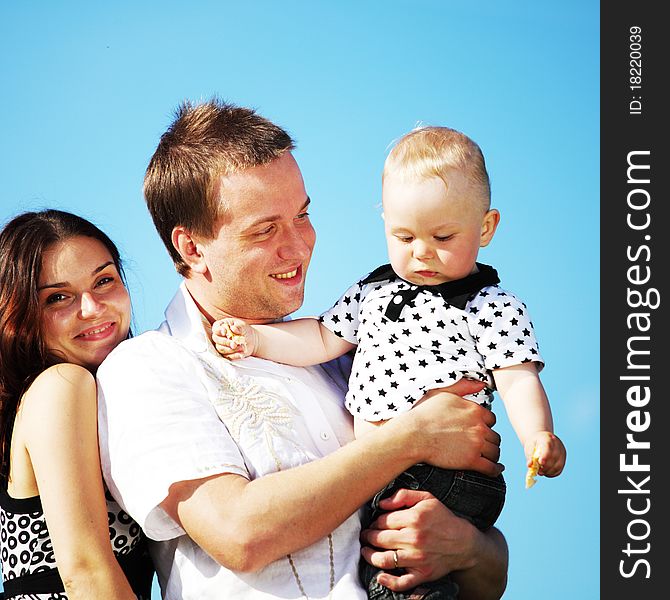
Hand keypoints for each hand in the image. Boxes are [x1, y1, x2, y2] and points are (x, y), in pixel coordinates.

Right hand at [211, 318, 254, 359]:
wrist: (251, 339)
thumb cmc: (244, 330)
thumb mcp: (243, 326)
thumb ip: (238, 327)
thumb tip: (233, 328)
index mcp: (221, 326)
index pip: (216, 328)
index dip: (219, 330)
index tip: (225, 332)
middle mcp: (219, 336)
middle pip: (216, 339)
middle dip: (225, 342)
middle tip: (234, 344)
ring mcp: (221, 345)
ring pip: (221, 349)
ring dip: (231, 349)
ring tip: (242, 347)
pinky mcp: (226, 353)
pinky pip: (227, 356)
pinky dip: (234, 355)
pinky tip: (241, 354)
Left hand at [360, 489, 480, 590]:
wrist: (464, 542)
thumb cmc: (443, 518)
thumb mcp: (427, 498)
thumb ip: (403, 495)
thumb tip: (381, 503)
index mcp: (414, 518)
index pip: (383, 521)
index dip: (375, 521)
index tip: (374, 523)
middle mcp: (414, 538)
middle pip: (380, 539)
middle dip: (369, 536)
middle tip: (365, 536)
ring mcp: (417, 558)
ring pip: (384, 559)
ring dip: (370, 555)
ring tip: (365, 551)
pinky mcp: (422, 574)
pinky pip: (401, 582)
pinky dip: (388, 581)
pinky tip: (379, 576)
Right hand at [404, 390, 502, 477]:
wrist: (414, 435)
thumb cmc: (424, 414)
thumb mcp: (443, 394)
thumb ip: (464, 387)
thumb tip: (481, 384)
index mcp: (474, 410)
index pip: (492, 419)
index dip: (486, 425)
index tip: (480, 430)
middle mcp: (479, 427)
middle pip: (495, 436)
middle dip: (490, 441)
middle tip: (484, 445)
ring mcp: (476, 444)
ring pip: (495, 452)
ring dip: (493, 455)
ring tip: (489, 457)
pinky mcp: (471, 460)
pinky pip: (491, 468)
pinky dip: (495, 470)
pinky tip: (496, 469)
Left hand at [524, 431, 565, 477]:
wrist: (540, 439)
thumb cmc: (534, 443)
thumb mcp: (529, 446)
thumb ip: (529, 455)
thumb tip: (530, 465)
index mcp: (547, 438)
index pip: (548, 446)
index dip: (545, 455)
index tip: (541, 462)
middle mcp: (557, 444)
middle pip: (555, 457)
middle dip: (546, 467)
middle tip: (538, 472)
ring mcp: (561, 451)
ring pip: (559, 465)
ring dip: (549, 471)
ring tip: (541, 473)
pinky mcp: (563, 459)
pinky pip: (560, 469)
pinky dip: (553, 473)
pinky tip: (546, 473)